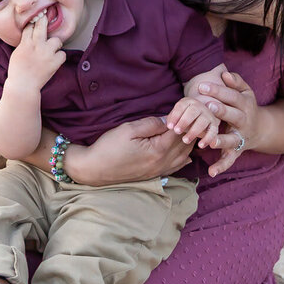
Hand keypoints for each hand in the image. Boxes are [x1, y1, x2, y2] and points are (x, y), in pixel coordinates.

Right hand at [6, 16, 64, 90]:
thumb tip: (30, 34)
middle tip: (45, 19)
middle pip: (42, 26)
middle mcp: (37, 46)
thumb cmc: (17, 70)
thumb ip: (24, 42)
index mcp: (25, 43)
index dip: (33, 23)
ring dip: (55, 44)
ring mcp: (47, 54)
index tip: (35, 21)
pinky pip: (62, 54)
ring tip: (51, 49)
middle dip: (44, 20)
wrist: (23, 86)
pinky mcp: (54, 63)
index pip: (30, 26)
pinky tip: (54, 59)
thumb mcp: (17, 53)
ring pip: (56, 40)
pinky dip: (59, 57)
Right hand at [66, 117, 191, 186]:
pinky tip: (186, 153)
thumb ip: (151, 123)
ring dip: (187, 143)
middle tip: (189, 117)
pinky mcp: (154, 175)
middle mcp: (162, 162)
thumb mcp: (129, 129)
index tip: (184, 107)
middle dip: (189, 130)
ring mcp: (159, 171)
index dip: (183, 118)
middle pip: (185, 144)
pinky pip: (176, 167)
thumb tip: (168, 120)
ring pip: (184, 156)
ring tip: (187, 130)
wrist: (95, 169)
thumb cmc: (109, 147)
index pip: (180, 131)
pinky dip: (183, 158)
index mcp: (158, 150)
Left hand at [164, 97, 220, 145]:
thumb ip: (171, 120)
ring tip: (185, 140)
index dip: (175, 116)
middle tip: (176, 131)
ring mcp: (208, 115)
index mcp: (188, 102)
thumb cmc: (182, 118)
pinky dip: (207, 138)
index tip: (169, 127)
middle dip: (184, 122)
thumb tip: (166, 126)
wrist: (199, 117)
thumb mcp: (176, 116)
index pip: (181, 107)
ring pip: (202, 121)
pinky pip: (213, 131)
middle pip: (193, 112)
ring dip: (194, 131)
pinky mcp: (214, 125)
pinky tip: (200, 145)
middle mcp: (200, 106)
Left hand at [193, 70, 260, 176]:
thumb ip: (236, 82)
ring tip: (210, 142)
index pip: (231, 96)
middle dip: (221, 111)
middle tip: (208, 106)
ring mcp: (241, 137)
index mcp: (244, 105)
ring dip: (222, 141)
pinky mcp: (238, 150)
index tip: (202, 86)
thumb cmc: (247, 106)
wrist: (262, 128)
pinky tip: (211, 172)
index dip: (218, 91)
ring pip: (232, 140)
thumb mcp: (246, 92)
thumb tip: (224, 73)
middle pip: (233, 116)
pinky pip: (230, 159)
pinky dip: (221, 166)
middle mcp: (244, 121)